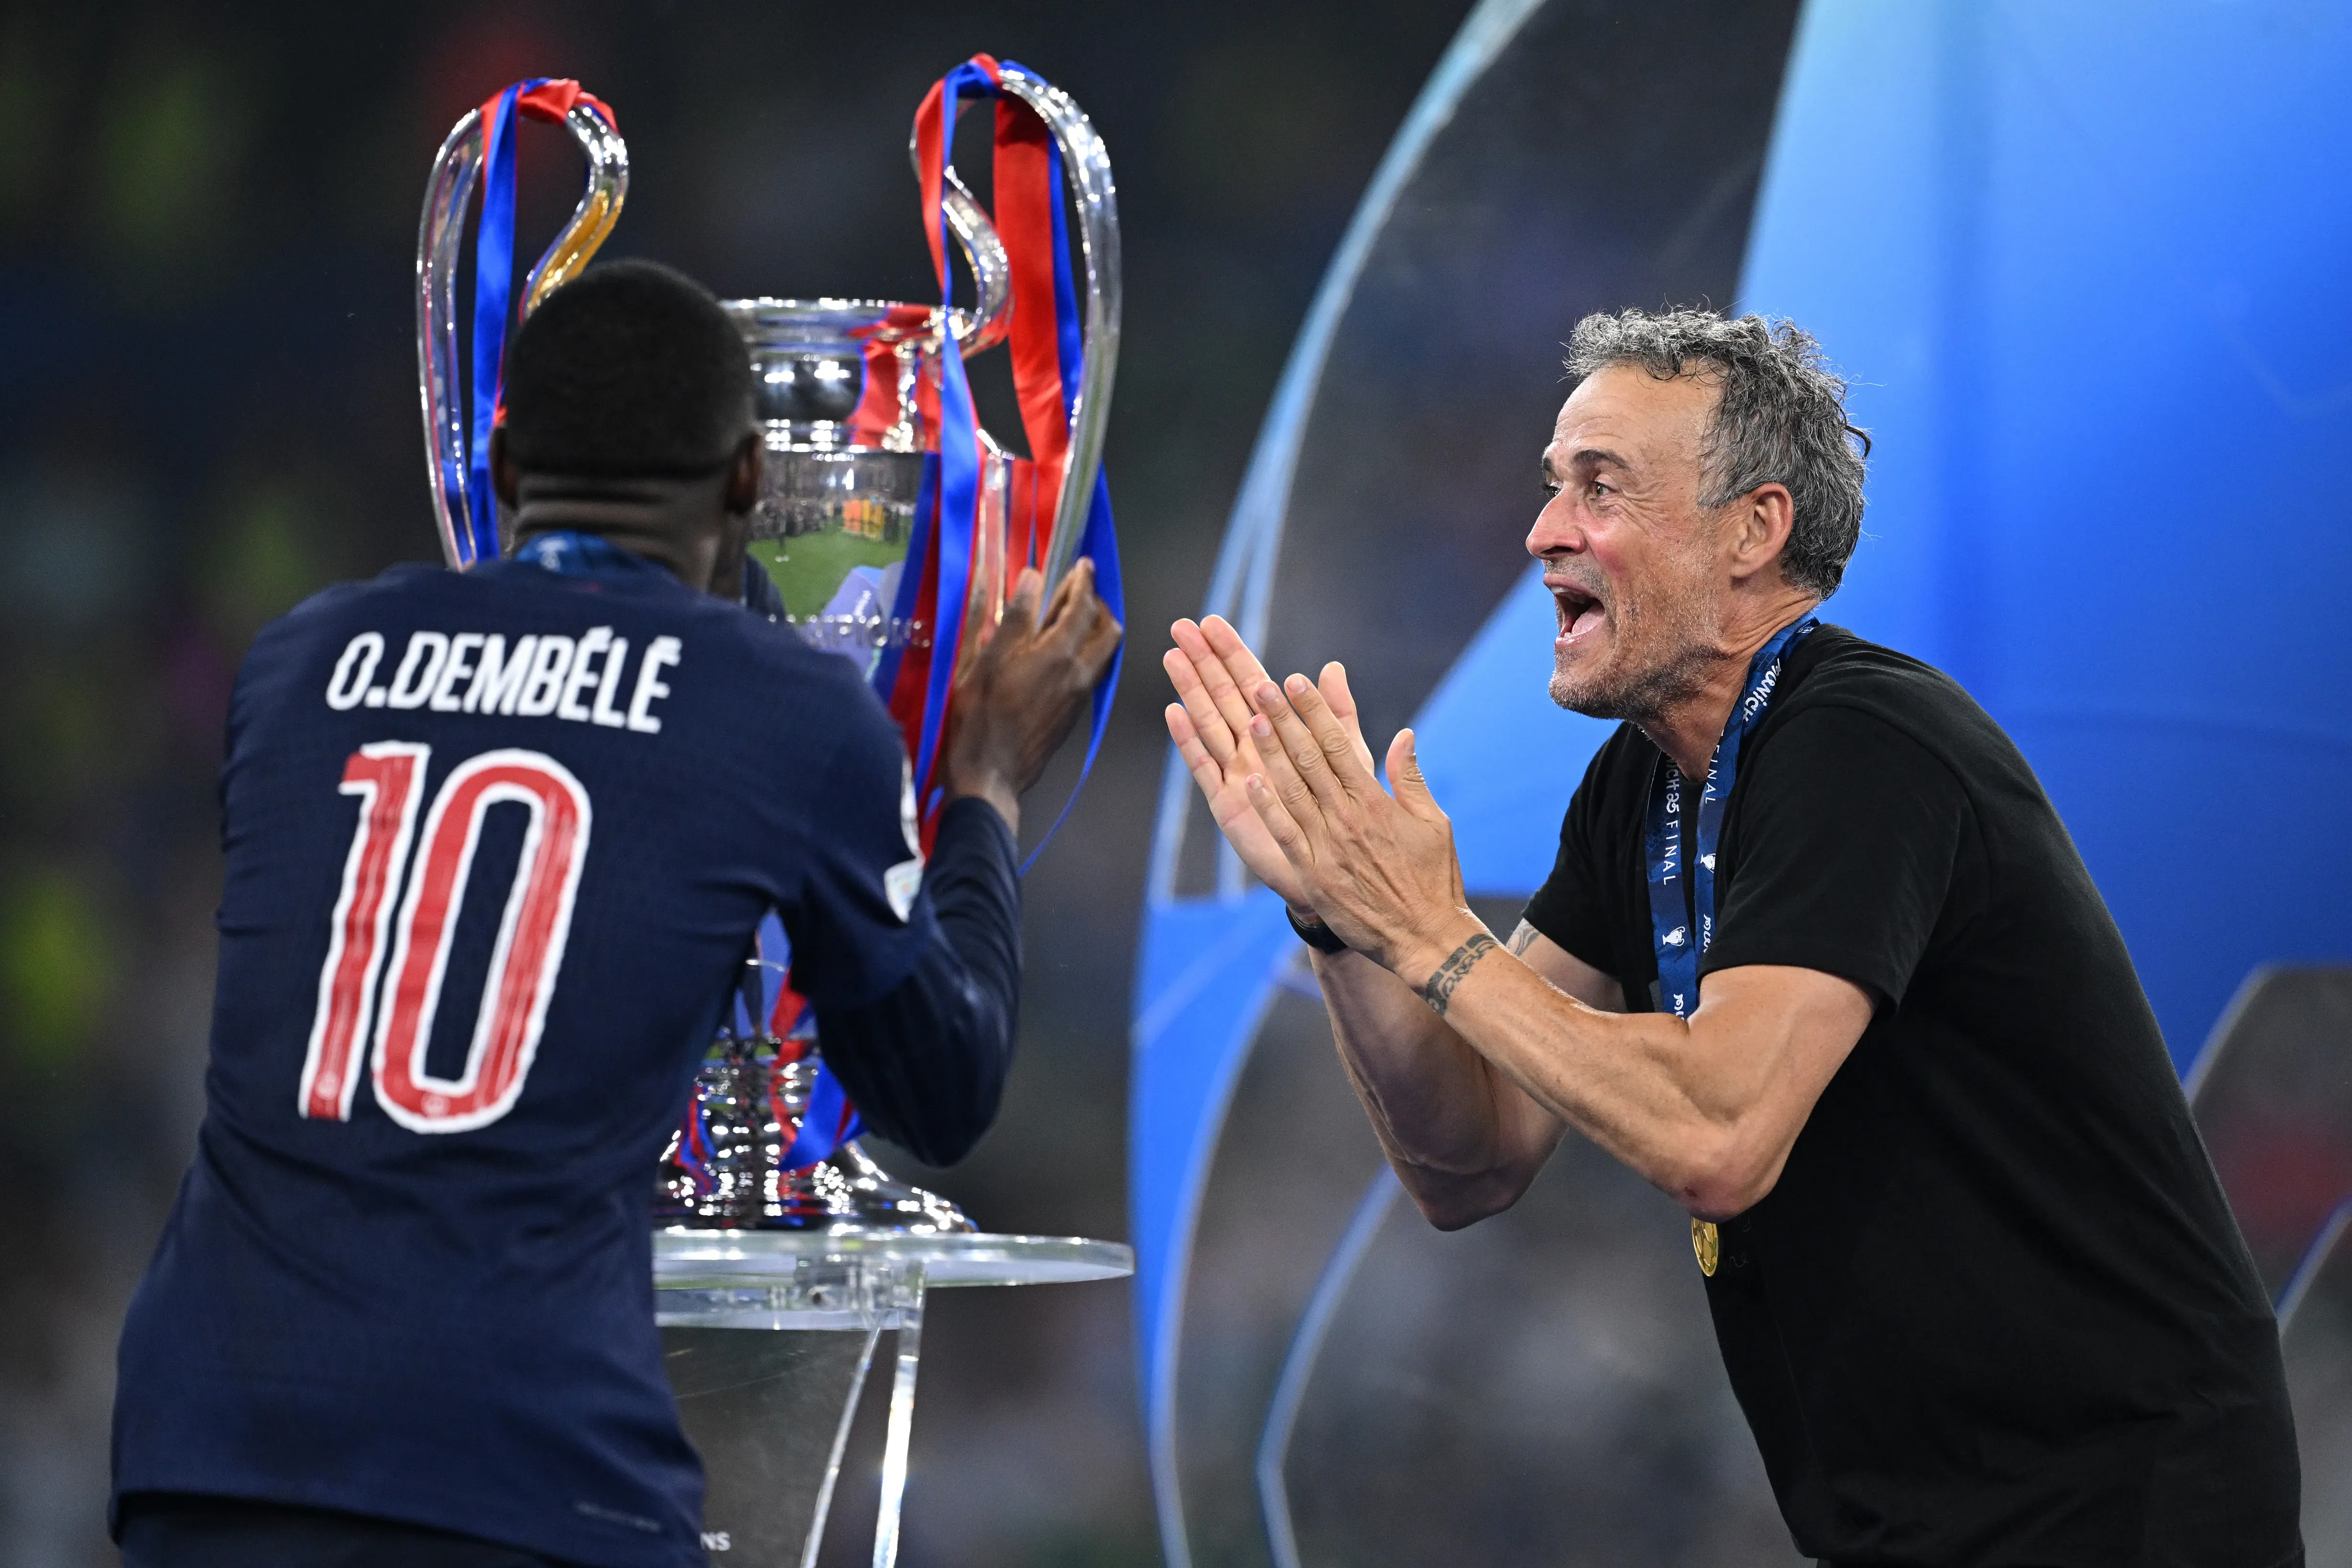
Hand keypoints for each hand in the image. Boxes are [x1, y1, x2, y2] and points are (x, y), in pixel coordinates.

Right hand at [944, 559, 1122, 832]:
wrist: (990, 776)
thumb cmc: (977, 718)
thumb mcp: (984, 661)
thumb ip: (1012, 617)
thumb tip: (1032, 578)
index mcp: (1057, 654)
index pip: (1082, 605)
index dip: (1083, 581)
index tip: (1082, 564)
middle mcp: (1078, 673)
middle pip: (1107, 629)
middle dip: (1096, 603)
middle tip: (1076, 590)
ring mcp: (1078, 695)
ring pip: (1103, 652)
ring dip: (1094, 628)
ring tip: (1068, 617)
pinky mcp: (1073, 713)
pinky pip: (1092, 671)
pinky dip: (1085, 651)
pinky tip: (1059, 651)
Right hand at [1163, 615, 1372, 915]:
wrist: (1338, 865)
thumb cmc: (1345, 809)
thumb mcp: (1348, 755)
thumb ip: (1338, 714)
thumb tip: (1333, 667)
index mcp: (1281, 730)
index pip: (1251, 681)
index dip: (1232, 651)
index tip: (1212, 621)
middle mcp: (1252, 746)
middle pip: (1223, 694)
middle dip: (1203, 660)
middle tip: (1181, 626)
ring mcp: (1236, 771)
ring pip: (1209, 721)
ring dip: (1191, 689)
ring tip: (1173, 657)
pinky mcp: (1226, 801)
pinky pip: (1205, 766)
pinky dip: (1190, 740)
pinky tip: (1174, 713)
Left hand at [1241, 672, 1474, 981]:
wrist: (1424, 938)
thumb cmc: (1433, 880)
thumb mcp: (1434, 823)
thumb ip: (1410, 778)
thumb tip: (1403, 735)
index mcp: (1375, 801)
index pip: (1338, 744)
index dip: (1313, 710)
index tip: (1296, 681)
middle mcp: (1347, 818)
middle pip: (1309, 759)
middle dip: (1284, 720)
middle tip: (1261, 686)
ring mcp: (1327, 846)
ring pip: (1292, 790)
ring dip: (1270, 754)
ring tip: (1250, 720)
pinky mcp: (1314, 874)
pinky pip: (1286, 834)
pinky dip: (1268, 807)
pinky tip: (1250, 781)